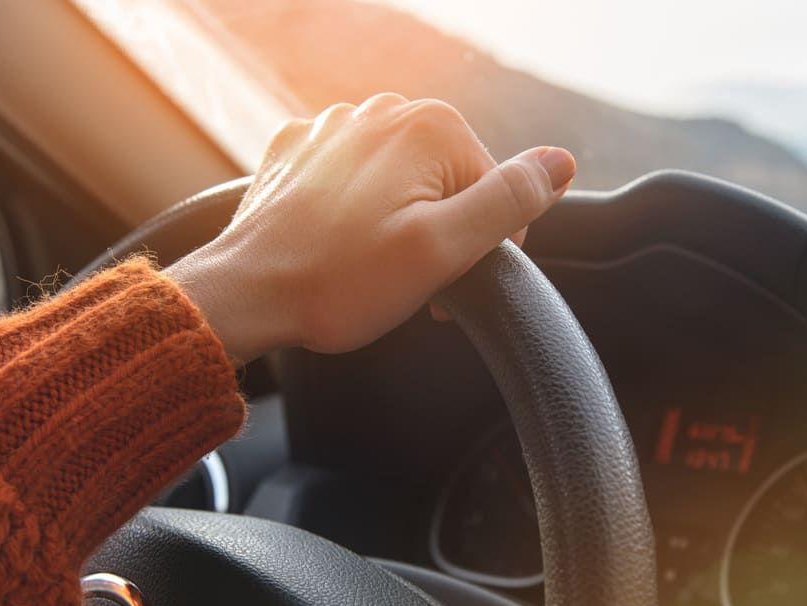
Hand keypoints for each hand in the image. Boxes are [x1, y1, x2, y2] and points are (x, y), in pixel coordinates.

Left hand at [165, 93, 575, 360]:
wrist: (245, 294)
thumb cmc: (341, 281)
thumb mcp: (444, 250)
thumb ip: (509, 201)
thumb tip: (561, 162)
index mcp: (429, 129)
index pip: (497, 190)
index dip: (485, 248)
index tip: (449, 286)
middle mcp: (383, 111)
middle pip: (451, 181)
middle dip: (442, 234)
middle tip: (408, 283)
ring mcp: (335, 126)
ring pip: (404, 180)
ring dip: (402, 223)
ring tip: (368, 267)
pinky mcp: (300, 149)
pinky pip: (356, 178)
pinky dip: (359, 211)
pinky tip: (338, 244)